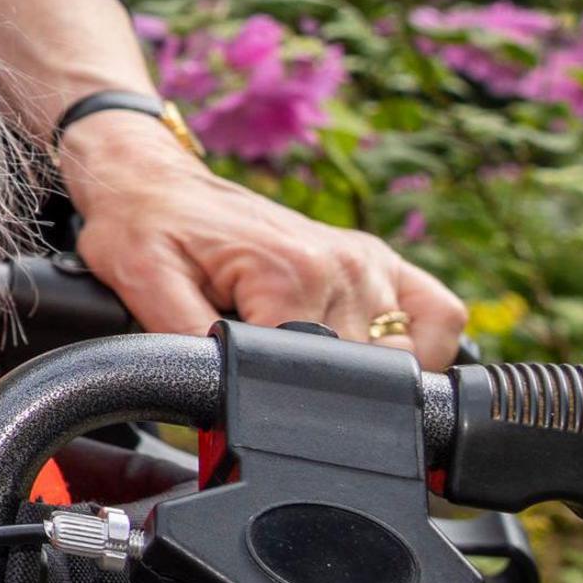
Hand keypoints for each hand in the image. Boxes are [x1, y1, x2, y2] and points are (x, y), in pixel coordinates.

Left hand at [64, 114, 469, 365]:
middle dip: (316, 392)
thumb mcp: (143, 283)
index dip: (279, 401)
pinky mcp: (380, 259)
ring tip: (307, 361)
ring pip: (403, 358)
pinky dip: (425, 346)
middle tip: (267, 375)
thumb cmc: (144, 228)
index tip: (247, 395)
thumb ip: (185, 342)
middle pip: (360, 377)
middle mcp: (342, 265)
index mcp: (289, 273)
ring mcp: (368, 261)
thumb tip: (225, 394)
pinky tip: (378, 356)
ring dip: (364, 374)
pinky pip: (439, 316)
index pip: (316, 377)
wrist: (153, 181)